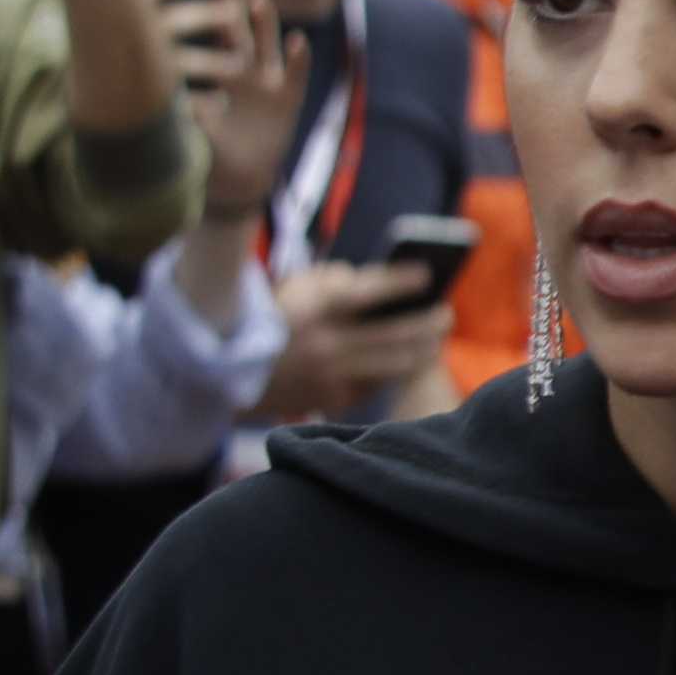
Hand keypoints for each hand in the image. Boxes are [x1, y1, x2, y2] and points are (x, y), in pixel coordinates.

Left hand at [170, 0, 308, 208]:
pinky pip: (293, 75)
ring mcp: (265, 81)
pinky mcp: (286, 100)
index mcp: (214, 68)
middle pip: (235, 19)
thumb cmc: (205, 147)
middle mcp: (240, 67)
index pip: (206, 24)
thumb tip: (155, 91)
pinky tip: (295, 42)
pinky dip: (295, 59)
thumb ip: (174, 104)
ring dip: (262, 19)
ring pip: (263, 42)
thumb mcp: (183, 122)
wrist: (236, 179)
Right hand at [256, 256, 453, 422]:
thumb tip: (375, 278)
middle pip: (394, 334)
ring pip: (393, 364)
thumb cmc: (272, 320)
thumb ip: (332, 279)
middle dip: (427, 323)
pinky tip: (408, 358)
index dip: (400, 283)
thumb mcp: (292, 289)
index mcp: (313, 311)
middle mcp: (324, 344)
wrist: (231, 373)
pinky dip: (393, 370)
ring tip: (436, 337)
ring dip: (421, 349)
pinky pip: (375, 383)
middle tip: (445, 312)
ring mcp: (330, 375)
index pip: (366, 293)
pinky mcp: (332, 399)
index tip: (426, 275)